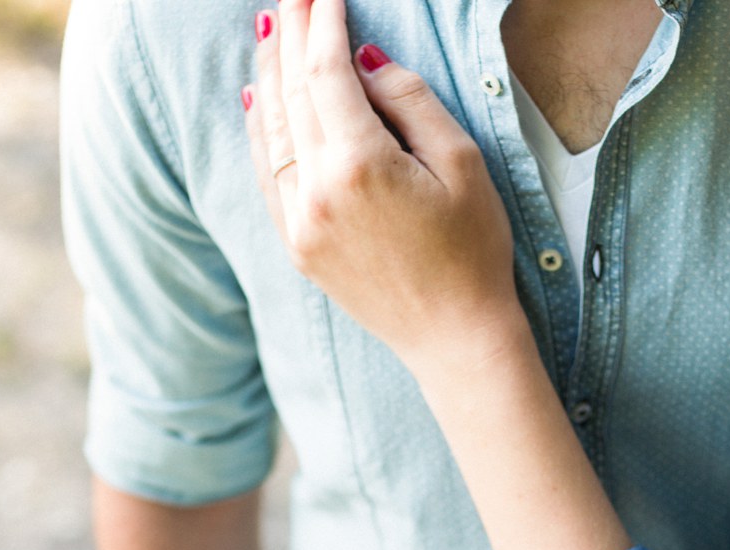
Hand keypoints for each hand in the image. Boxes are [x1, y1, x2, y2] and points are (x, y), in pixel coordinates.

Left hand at [242, 0, 521, 370]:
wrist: (454, 338)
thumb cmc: (473, 250)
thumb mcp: (462, 164)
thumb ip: (409, 102)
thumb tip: (363, 63)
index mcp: (359, 164)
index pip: (325, 72)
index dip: (321, 23)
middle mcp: (316, 191)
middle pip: (290, 93)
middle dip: (289, 35)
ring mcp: (299, 221)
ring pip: (270, 130)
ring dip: (267, 73)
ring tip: (270, 30)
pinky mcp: (297, 246)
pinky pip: (266, 172)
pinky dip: (259, 129)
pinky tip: (257, 98)